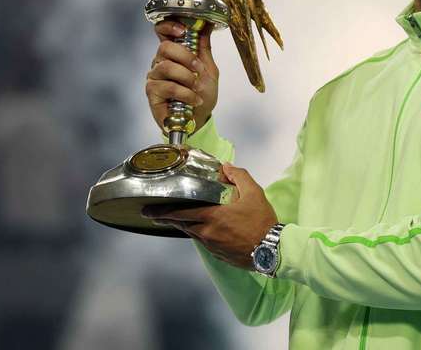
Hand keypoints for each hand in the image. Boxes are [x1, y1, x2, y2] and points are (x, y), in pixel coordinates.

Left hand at [143, 163, 278, 269]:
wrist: (272, 250)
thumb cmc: (262, 222)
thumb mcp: (255, 193)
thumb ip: (239, 176)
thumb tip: (226, 166)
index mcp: (213, 216)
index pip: (181, 213)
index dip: (163, 212)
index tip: (149, 210)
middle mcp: (207, 232)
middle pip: (181, 225)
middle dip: (164, 219)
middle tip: (151, 215)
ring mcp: (211, 246)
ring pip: (191, 233)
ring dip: (182, 225)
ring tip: (175, 219)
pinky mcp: (218, 255)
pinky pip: (203, 241)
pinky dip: (198, 233)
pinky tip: (201, 229)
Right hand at [146, 20, 218, 132]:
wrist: (200, 118)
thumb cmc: (202, 93)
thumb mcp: (209, 69)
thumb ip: (204, 48)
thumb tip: (207, 26)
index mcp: (173, 53)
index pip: (162, 31)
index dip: (169, 26)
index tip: (182, 31)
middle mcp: (160, 62)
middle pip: (165, 47)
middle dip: (186, 57)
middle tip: (198, 69)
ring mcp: (154, 77)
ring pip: (166, 67)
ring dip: (187, 77)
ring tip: (197, 87)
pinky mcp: (152, 92)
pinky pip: (167, 87)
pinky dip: (185, 93)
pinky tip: (194, 99)